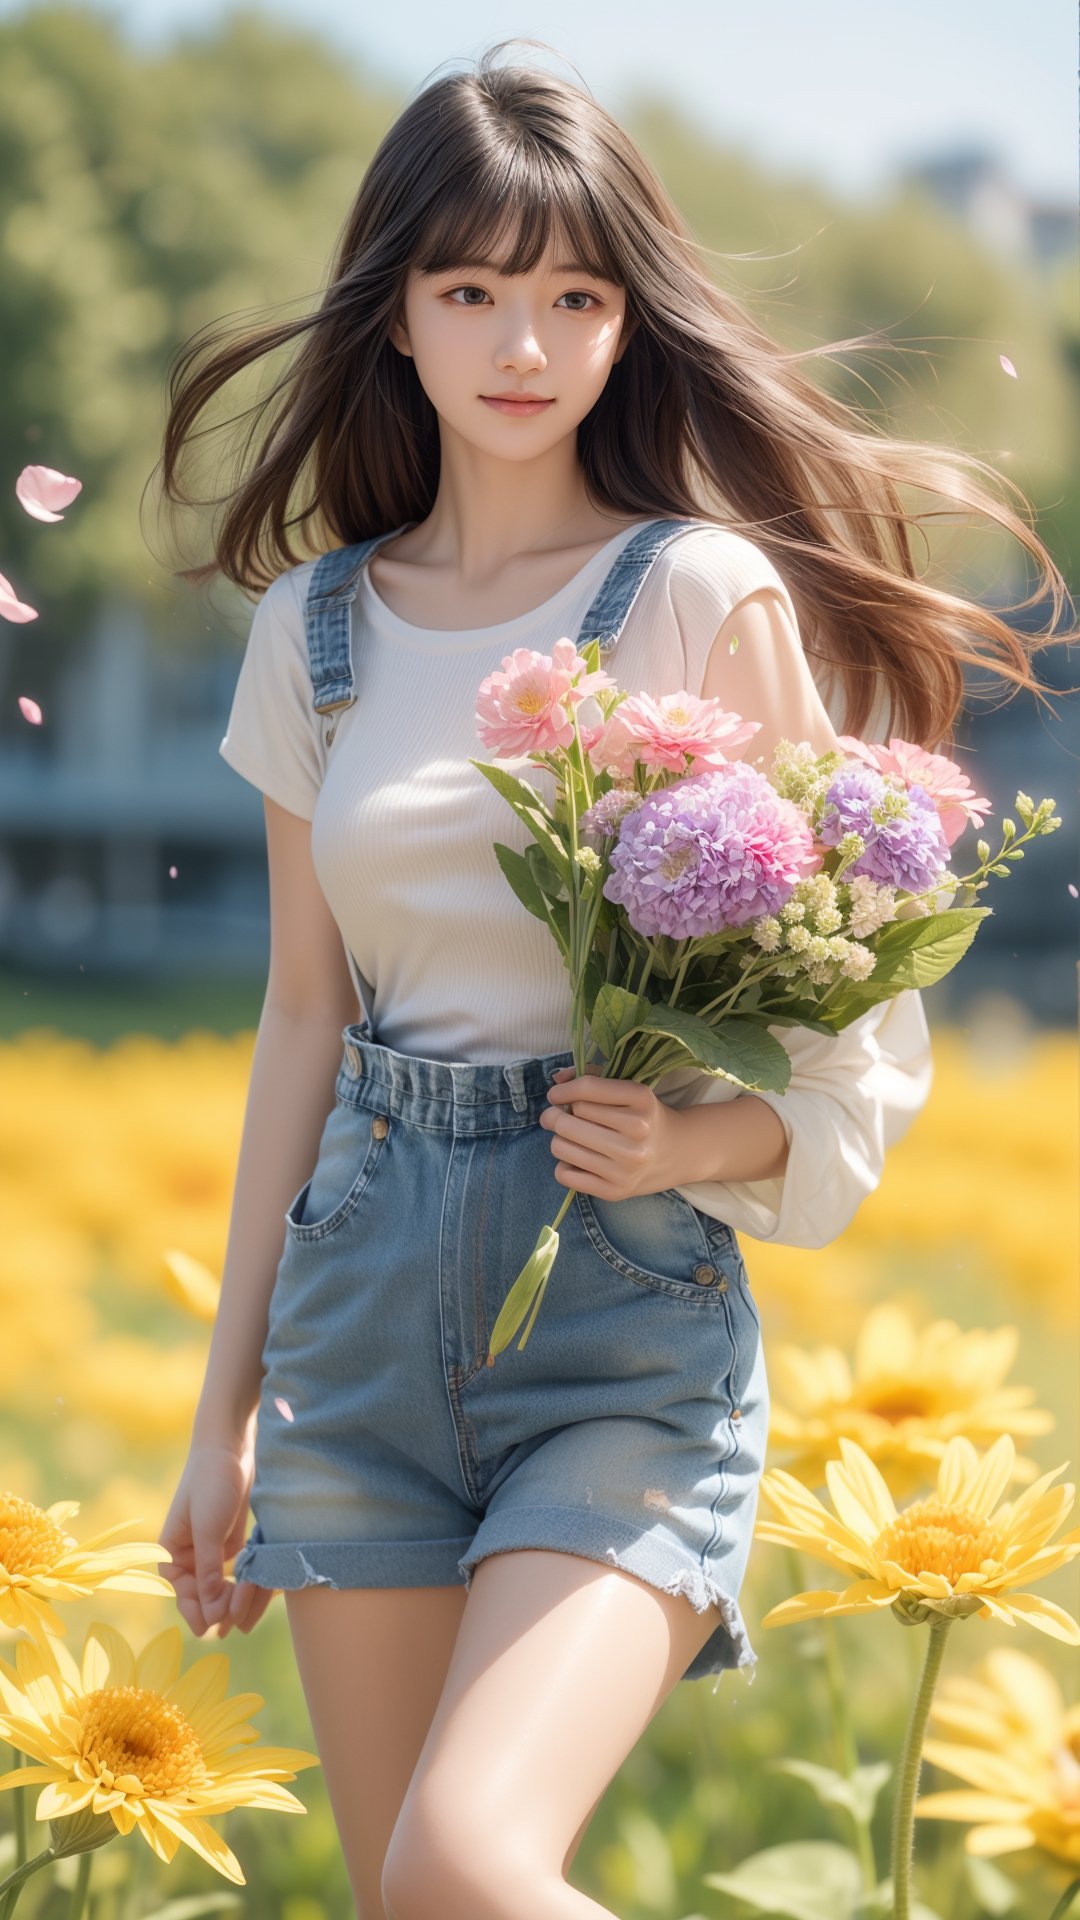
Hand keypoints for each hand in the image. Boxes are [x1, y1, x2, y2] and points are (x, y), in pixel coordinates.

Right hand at [158, 1442, 275, 1639]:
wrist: (230, 1448)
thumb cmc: (211, 1483)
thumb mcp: (208, 1528)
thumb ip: (206, 1569)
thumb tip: (209, 1612)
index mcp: (171, 1552)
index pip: (181, 1593)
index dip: (196, 1611)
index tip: (213, 1626)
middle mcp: (188, 1556)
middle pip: (201, 1596)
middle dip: (218, 1607)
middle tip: (236, 1617)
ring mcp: (210, 1552)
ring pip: (219, 1589)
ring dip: (233, 1599)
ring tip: (247, 1599)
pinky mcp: (230, 1545)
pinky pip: (235, 1574)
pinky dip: (244, 1585)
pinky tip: (255, 1591)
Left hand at [540, 1063, 682, 1201]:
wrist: (677, 1153)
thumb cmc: (643, 1117)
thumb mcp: (628, 1091)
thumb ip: (592, 1078)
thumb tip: (557, 1081)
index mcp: (641, 1099)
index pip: (586, 1089)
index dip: (562, 1091)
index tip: (555, 1095)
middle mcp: (636, 1132)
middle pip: (568, 1120)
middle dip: (554, 1116)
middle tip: (557, 1116)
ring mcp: (626, 1165)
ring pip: (561, 1146)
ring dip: (559, 1139)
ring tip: (571, 1138)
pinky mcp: (615, 1190)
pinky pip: (564, 1174)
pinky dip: (563, 1164)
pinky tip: (578, 1159)